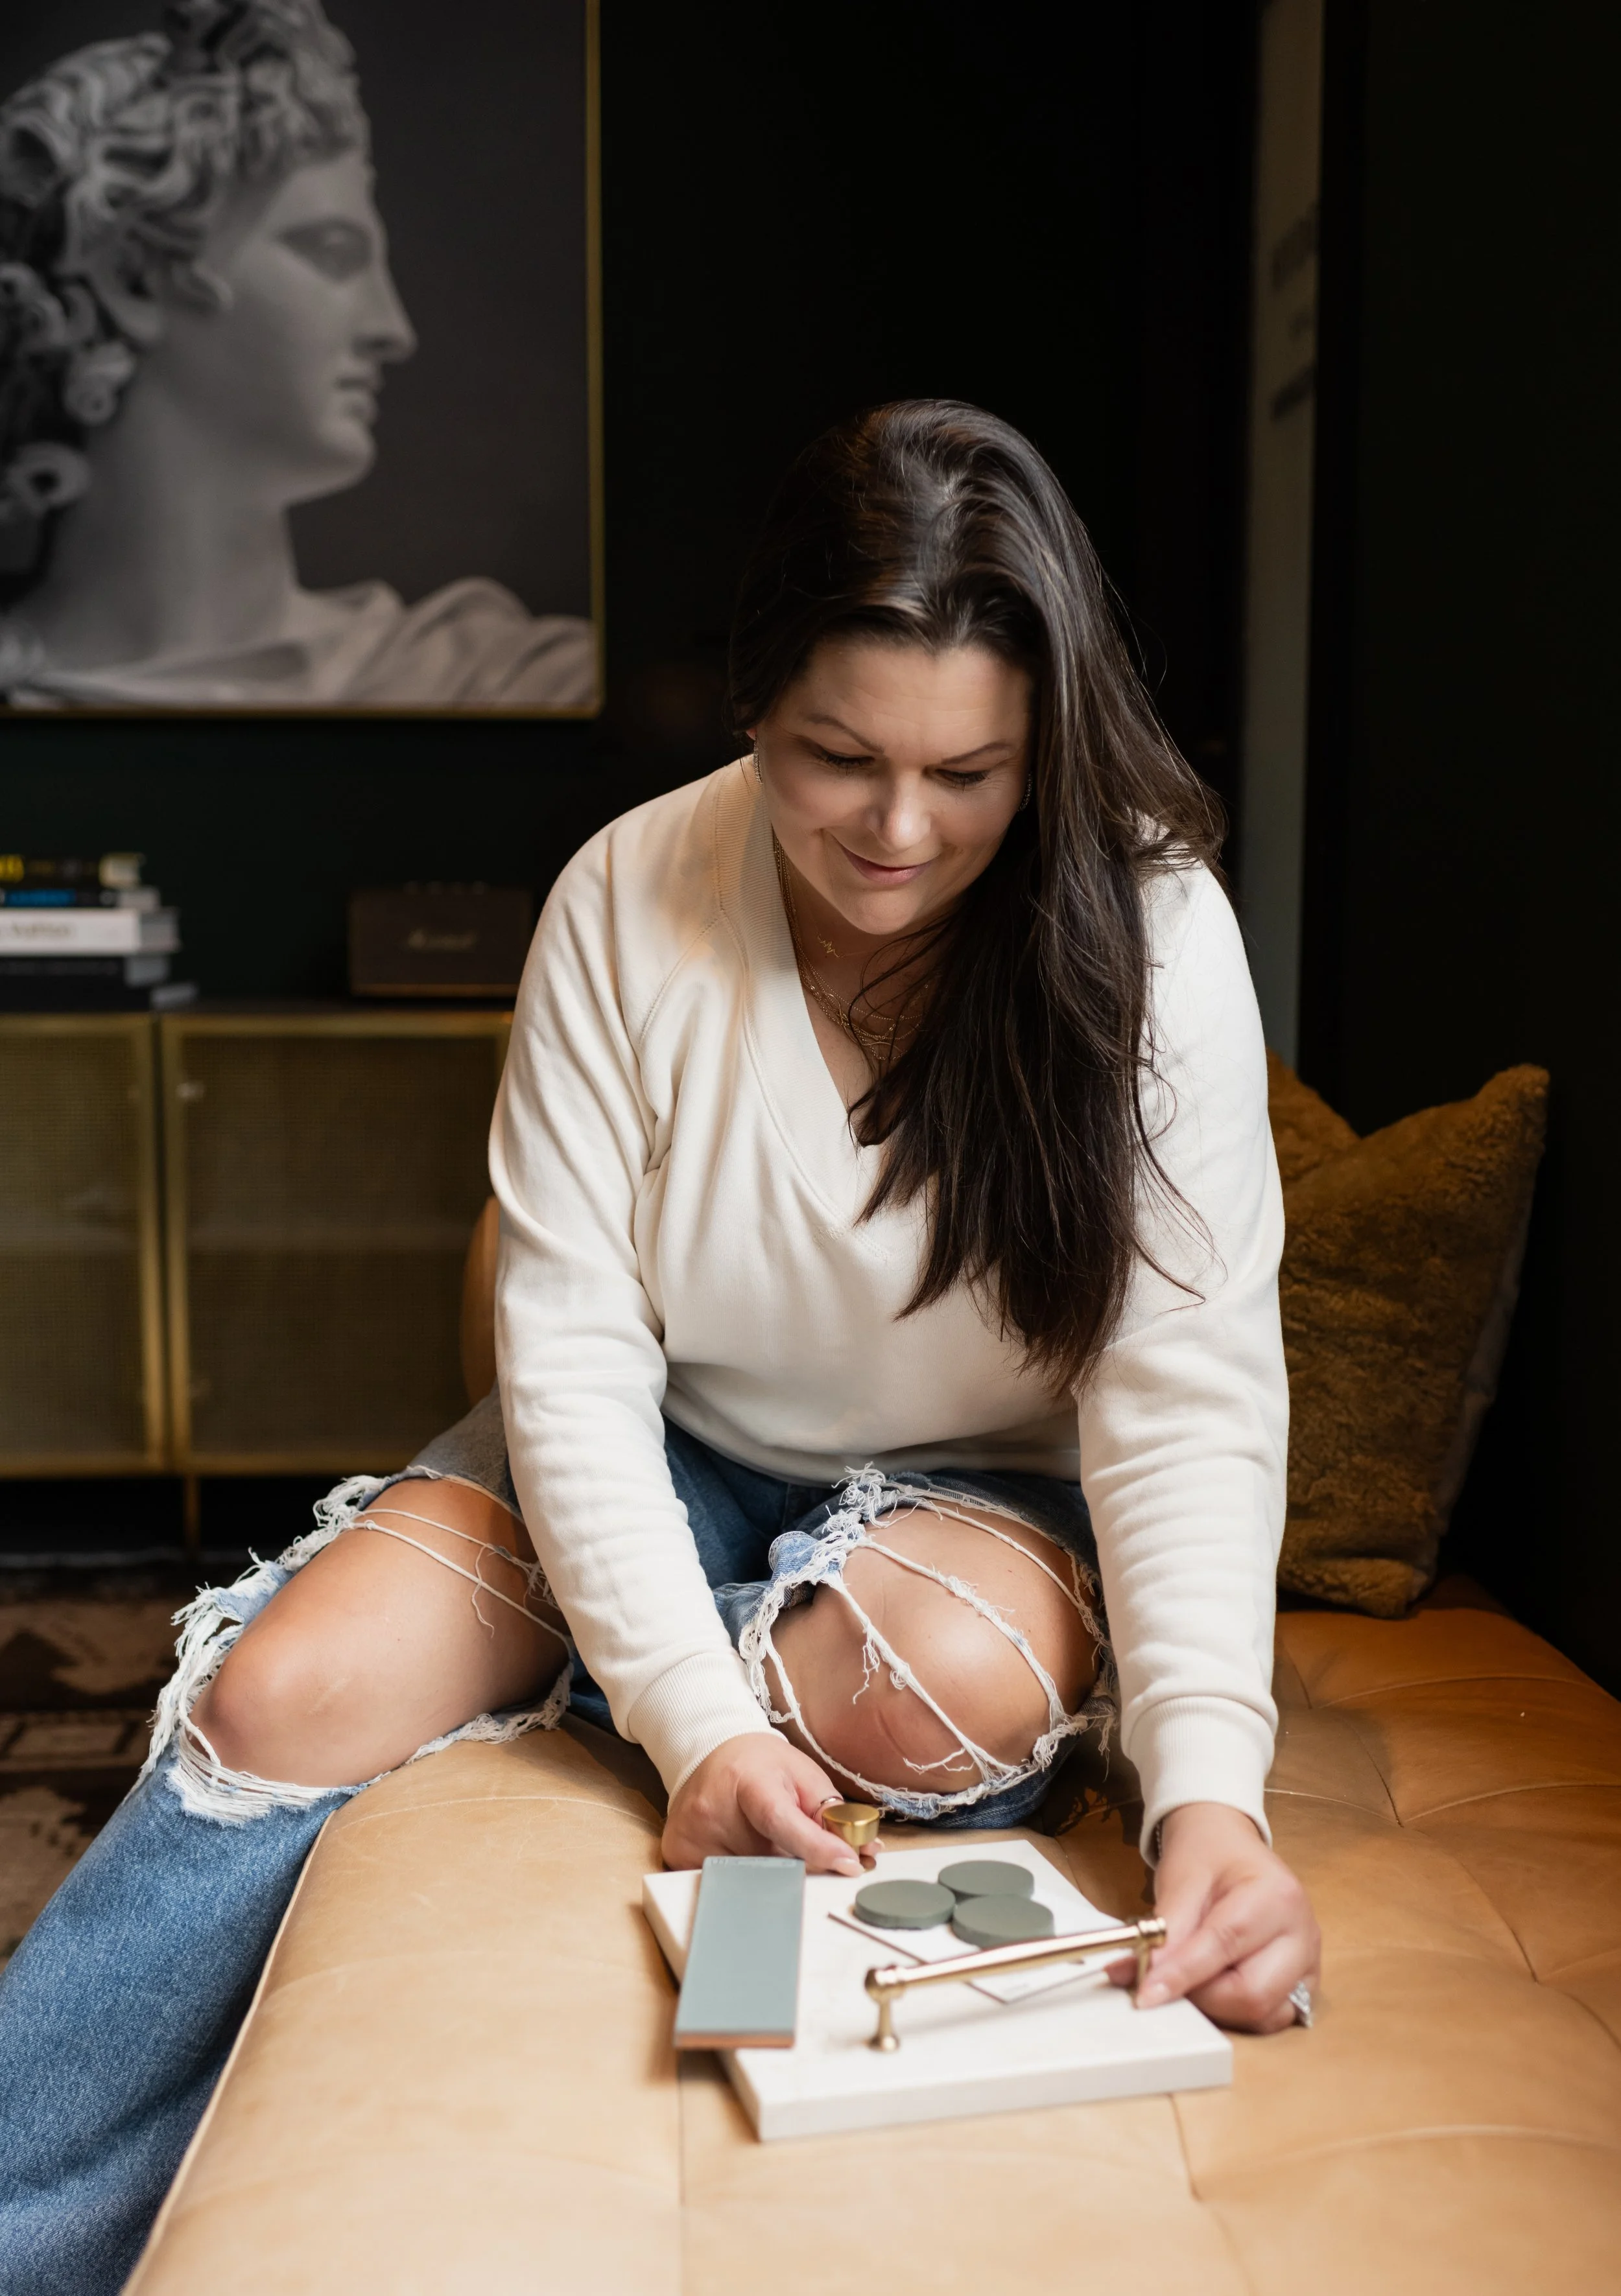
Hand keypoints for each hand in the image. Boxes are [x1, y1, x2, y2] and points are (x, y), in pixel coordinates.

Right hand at [662, 1731, 863, 1876]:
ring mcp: (691, 1834)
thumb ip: (831, 1814)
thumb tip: (864, 1852)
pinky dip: (742, 1877)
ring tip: (766, 1842)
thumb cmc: (763, 1765)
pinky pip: (722, 1884)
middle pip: (769, 1861)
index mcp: (748, 1781)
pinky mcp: (677, 1853)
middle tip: (809, 1854)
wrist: (709, 1752)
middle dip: (799, 1865)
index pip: (781, 1821)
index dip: (817, 1847)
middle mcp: (712, 1808)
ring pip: (748, 1879)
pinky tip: (741, 1851)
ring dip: (770, 1872)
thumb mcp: (803, 1775)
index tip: (848, 1864)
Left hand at [1123, 1802, 1319, 2032]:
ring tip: (1194, 1975)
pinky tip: (1216, 1983)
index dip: (1181, 1975)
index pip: (1224, 1945)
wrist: (1229, 1845)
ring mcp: (1309, 1961)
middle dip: (1202, 1995)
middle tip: (1169, 1978)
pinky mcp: (1304, 1983)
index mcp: (1276, 1895)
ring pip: (1264, 2014)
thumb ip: (1163, 1931)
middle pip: (1253, 1994)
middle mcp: (1303, 1933)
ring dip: (1219, 2007)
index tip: (1145, 1994)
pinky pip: (1272, 2016)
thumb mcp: (1181, 1881)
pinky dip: (1238, 2011)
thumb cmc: (1207, 1857)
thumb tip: (1135, 1976)